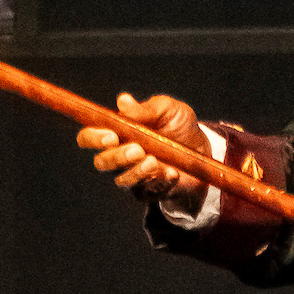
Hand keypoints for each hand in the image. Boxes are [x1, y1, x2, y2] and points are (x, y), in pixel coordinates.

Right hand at [76, 93, 209, 206]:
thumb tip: (123, 101)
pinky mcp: (150, 192)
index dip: (93, 138)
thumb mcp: (168, 110)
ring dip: (136, 172)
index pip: (89, 137)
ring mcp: (133, 176)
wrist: (204, 150)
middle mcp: (119, 156)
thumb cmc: (179, 126)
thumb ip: (146, 108)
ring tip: (154, 161)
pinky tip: (173, 172)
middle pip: (101, 162)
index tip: (110, 136)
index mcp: (117, 132)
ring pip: (122, 180)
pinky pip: (148, 192)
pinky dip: (161, 182)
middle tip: (137, 150)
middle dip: (117, 157)